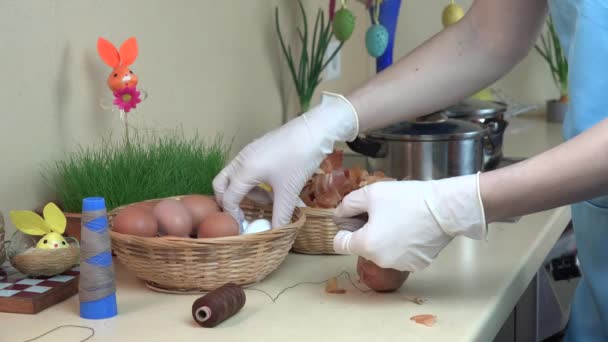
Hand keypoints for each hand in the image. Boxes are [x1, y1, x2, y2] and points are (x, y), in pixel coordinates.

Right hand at [213, 92, 358, 227]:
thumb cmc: (300, 159)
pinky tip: (272, 186)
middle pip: (221, 184)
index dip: (233, 215)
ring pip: (233, 176)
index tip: (244, 226)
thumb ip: (280, 215)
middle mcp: (241, 160)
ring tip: (268, 200)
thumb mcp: (289, 191)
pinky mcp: (257, 147)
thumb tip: (274, 233)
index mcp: (245, 170)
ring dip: (244, 191)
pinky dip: (251, 181)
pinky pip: (244, 168)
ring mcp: (248, 151)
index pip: (229, 198)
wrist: (314, 131)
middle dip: (229, 201)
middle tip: (244, 214)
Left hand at [332, 173, 485, 271]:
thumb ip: (348, 205)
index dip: (344, 228)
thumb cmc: (406, 199)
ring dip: (384, 239)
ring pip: (382, 252)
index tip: (356, 217)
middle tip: (382, 213)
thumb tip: (339, 215)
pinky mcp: (417, 266)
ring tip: (400, 220)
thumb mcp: (371, 194)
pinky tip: (413, 230)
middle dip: (366, 232)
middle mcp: (380, 261)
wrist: (445, 208)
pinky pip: (401, 255)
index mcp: (366, 245)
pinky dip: (402, 245)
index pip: (339, 244)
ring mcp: (400, 266)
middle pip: (362, 247)